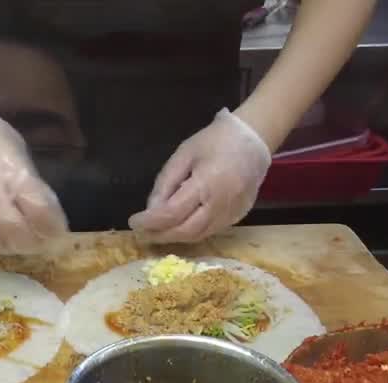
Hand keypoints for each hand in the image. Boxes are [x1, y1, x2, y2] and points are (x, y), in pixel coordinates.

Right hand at [0, 113, 68, 254]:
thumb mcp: (16, 153)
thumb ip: (29, 182)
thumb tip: (42, 207)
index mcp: (13, 175)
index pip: (39, 211)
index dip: (53, 226)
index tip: (60, 232)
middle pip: (18, 234)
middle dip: (35, 243)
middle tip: (44, 243)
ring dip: (16, 244)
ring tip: (26, 241)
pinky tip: (4, 233)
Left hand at [129, 109, 271, 243]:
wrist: (253, 139)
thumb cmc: (215, 141)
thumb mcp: (184, 155)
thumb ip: (166, 183)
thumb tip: (150, 210)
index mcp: (206, 184)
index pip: (172, 213)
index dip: (150, 221)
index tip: (133, 222)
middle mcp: (221, 204)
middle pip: (186, 231)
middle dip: (160, 235)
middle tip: (142, 233)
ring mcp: (232, 213)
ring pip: (198, 236)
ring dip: (175, 237)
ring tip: (157, 233)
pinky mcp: (238, 217)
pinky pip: (210, 231)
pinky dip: (191, 233)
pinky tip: (179, 227)